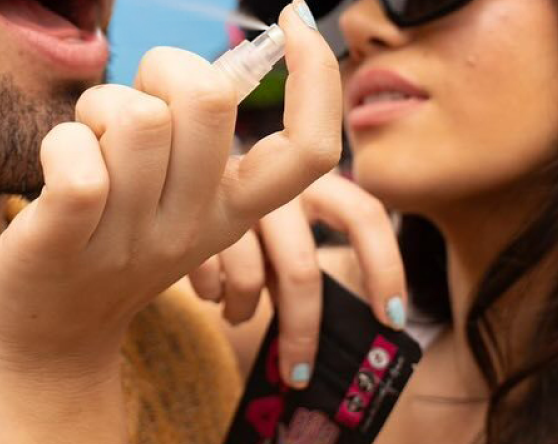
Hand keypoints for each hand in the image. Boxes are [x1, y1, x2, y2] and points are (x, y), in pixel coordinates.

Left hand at [0, 0, 340, 442]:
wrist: (45, 340)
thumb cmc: (107, 236)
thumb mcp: (173, 193)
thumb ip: (198, 128)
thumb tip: (241, 54)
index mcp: (232, 210)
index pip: (309, 150)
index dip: (317, 75)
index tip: (294, 16)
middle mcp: (194, 226)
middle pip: (208, 98)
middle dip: (162, 69)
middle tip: (130, 111)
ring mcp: (132, 237)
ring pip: (137, 117)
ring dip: (99, 108)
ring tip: (87, 147)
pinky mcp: (67, 239)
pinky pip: (78, 160)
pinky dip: (59, 143)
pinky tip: (54, 170)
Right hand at [190, 172, 406, 388]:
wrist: (165, 184)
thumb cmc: (243, 227)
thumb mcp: (282, 234)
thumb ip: (304, 265)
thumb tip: (337, 339)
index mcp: (311, 182)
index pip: (363, 214)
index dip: (384, 267)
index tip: (393, 320)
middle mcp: (273, 183)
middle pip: (300, 268)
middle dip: (303, 332)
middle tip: (300, 374)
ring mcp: (228, 198)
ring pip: (248, 279)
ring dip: (245, 313)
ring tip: (238, 313)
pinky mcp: (185, 216)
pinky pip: (208, 281)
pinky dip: (211, 296)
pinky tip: (209, 289)